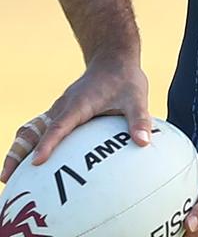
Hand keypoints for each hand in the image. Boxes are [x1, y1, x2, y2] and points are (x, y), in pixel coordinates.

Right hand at [1, 55, 148, 183]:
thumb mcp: (137, 97)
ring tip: (8, 177)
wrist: (112, 58)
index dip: (48, 144)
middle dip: (17, 153)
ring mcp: (59, 110)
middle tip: (6, 178)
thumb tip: (144, 142)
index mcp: (79, 104)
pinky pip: (39, 130)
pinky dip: (29, 145)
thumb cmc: (125, 78)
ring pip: (31, 130)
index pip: (60, 126)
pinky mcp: (61, 113)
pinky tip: (30, 165)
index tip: (37, 163)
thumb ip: (140, 119)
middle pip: (34, 131)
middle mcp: (63, 107)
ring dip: (18, 150)